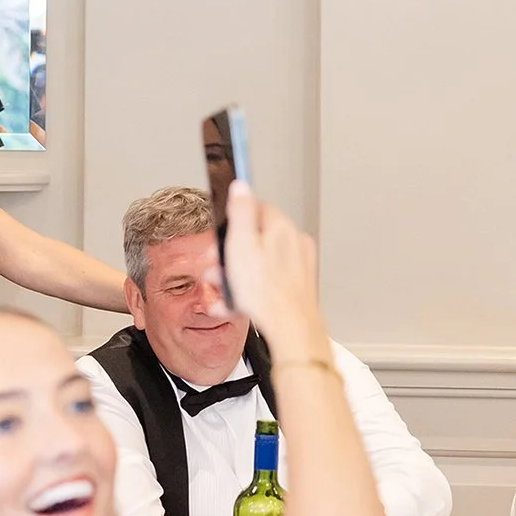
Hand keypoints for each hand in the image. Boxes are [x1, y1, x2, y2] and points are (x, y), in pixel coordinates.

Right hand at [210, 183, 323, 354]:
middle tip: (217, 266)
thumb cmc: (266, 294)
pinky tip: (236, 302)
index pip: (255, 207)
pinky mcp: (296, 285)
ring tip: (224, 289)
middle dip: (230, 252)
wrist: (290, 330)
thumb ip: (241, 212)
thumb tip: (241, 185)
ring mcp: (298, 265)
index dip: (232, 221)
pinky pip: (267, 280)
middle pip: (255, 236)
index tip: (221, 236)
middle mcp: (294, 242)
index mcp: (282, 227)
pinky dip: (250, 288)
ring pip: (259, 260)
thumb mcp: (241, 245)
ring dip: (236, 273)